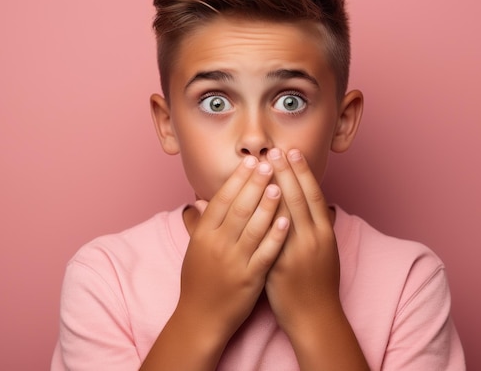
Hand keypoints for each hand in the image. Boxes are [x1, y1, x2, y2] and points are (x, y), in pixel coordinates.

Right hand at [177, 155, 289, 342]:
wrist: (201, 318)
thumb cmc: (198, 281)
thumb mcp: (194, 249)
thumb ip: (199, 224)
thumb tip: (199, 200)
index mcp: (203, 235)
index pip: (221, 200)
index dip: (237, 179)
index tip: (251, 161)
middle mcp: (217, 245)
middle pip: (238, 208)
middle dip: (254, 184)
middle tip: (269, 163)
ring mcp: (234, 262)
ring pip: (253, 228)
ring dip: (267, 205)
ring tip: (279, 184)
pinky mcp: (250, 279)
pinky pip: (265, 253)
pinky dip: (275, 236)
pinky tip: (286, 220)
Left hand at [264, 148, 341, 334]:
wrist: (316, 318)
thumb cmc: (319, 284)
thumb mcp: (325, 252)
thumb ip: (320, 228)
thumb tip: (322, 207)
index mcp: (325, 234)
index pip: (313, 195)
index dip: (302, 172)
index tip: (291, 152)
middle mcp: (313, 239)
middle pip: (298, 198)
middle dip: (286, 172)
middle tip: (274, 150)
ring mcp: (296, 253)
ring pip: (283, 213)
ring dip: (272, 187)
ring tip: (262, 167)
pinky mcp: (279, 266)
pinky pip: (267, 237)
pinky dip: (260, 218)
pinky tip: (251, 202)